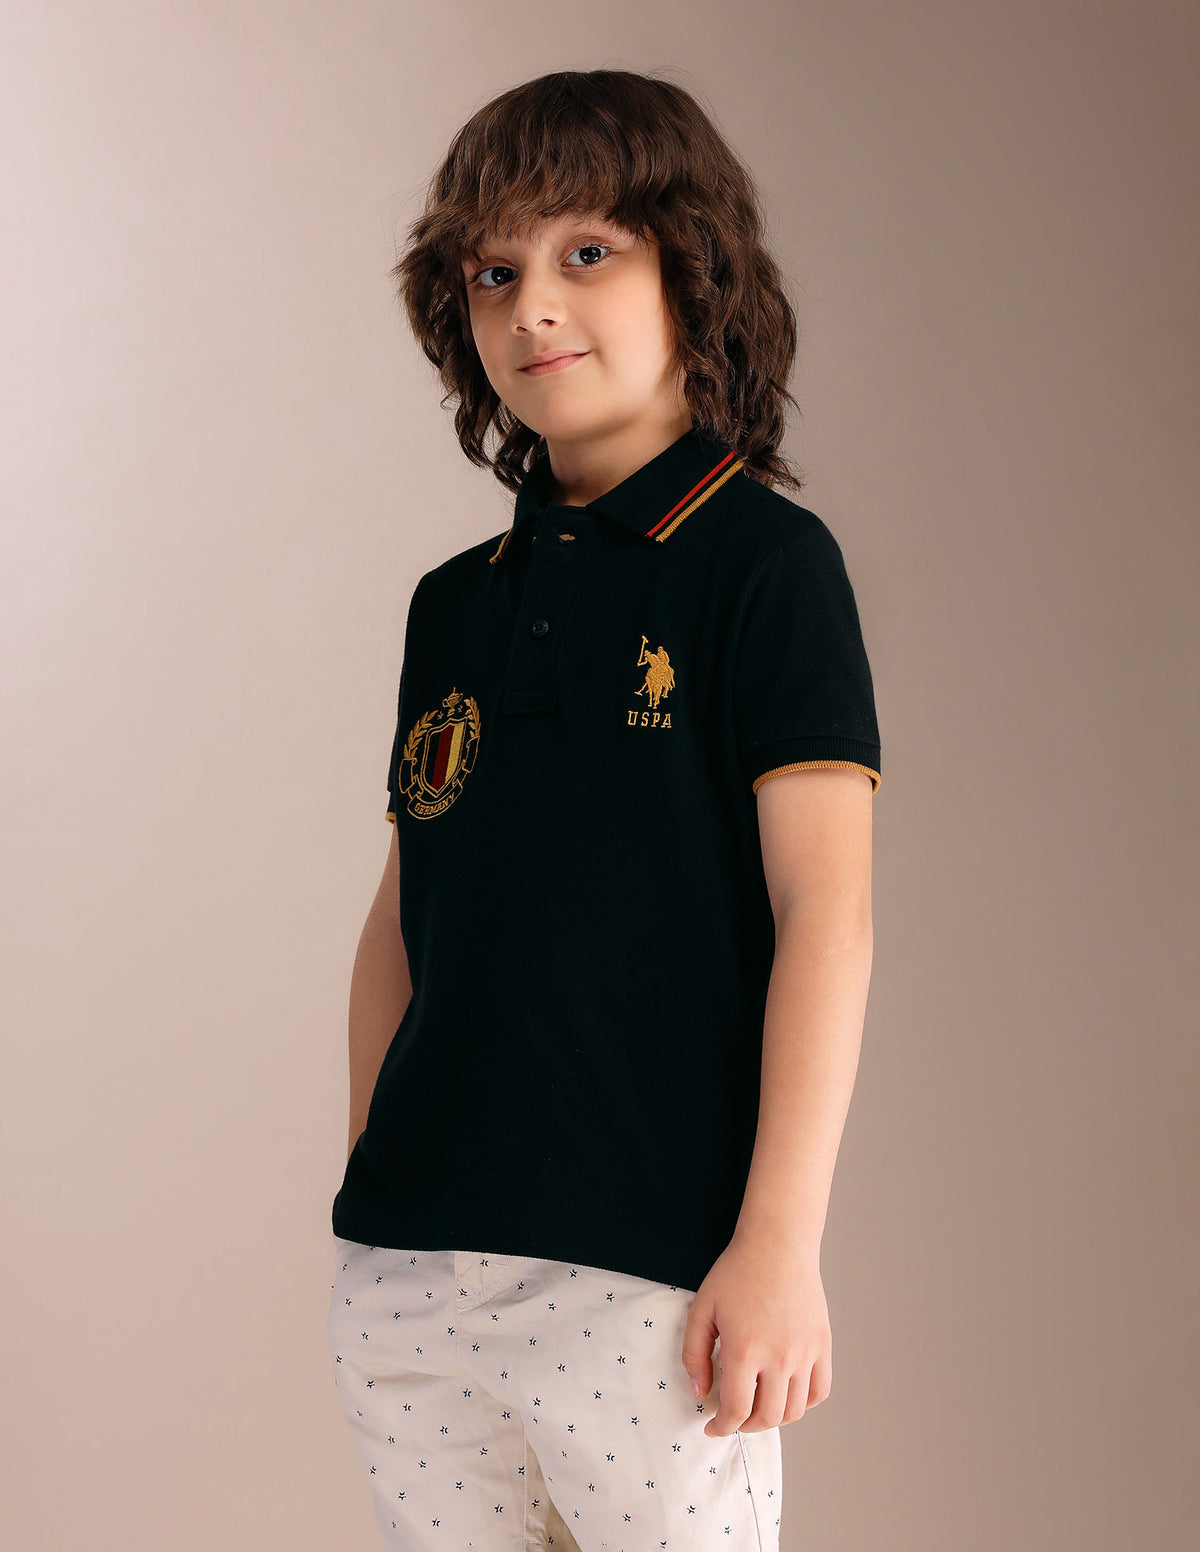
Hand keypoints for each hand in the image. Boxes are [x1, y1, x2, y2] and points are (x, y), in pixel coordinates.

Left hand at [681, 1234, 831, 1435]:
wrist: (777, 1244)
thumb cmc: (736, 1273)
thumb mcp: (702, 1309)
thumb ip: (694, 1355)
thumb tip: (700, 1393)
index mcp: (744, 1349)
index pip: (735, 1410)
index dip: (721, 1427)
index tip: (712, 1426)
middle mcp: (778, 1357)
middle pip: (766, 1417)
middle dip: (745, 1426)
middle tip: (733, 1418)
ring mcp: (805, 1353)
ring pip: (794, 1411)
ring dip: (773, 1418)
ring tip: (758, 1408)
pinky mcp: (823, 1345)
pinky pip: (820, 1392)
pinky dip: (804, 1403)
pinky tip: (786, 1394)